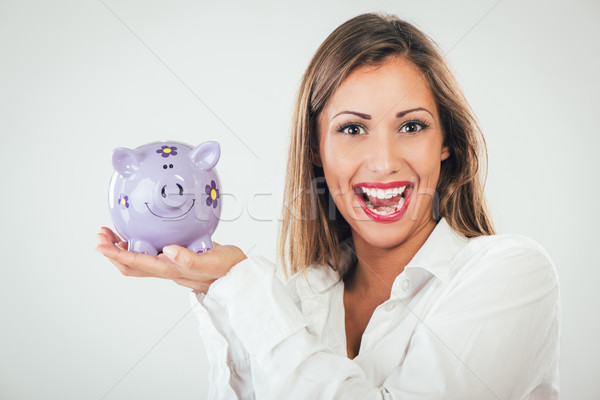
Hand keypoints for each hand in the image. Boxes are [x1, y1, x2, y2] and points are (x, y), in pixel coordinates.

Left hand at [95, 227, 246, 293]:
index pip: (137, 263)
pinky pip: (151, 253)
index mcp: (172, 270)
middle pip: (131, 265)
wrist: (241, 275)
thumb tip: (168, 251)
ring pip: (138, 260)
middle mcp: (168, 269)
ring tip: (111, 234)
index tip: (100, 243)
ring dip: (121, 248)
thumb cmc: (229, 269)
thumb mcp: (212, 262)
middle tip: (100, 235)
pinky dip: (138, 244)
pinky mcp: (177, 258)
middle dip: (112, 251)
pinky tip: (139, 233)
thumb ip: (191, 259)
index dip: (116, 254)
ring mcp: (171, 265)